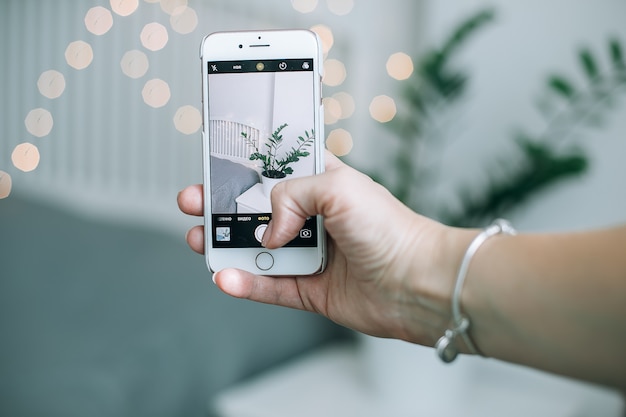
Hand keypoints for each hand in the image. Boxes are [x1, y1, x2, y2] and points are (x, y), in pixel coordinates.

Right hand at [177, 153, 459, 344]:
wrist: (417, 282)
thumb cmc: (391, 228)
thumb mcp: (338, 186)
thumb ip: (291, 195)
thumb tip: (268, 232)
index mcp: (321, 185)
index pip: (274, 170)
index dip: (244, 167)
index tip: (217, 164)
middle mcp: (313, 219)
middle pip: (255, 211)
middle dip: (221, 207)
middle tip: (195, 203)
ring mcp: (309, 255)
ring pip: (255, 251)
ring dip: (224, 246)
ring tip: (199, 241)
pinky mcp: (309, 290)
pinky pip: (268, 287)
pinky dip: (244, 284)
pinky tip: (226, 278)